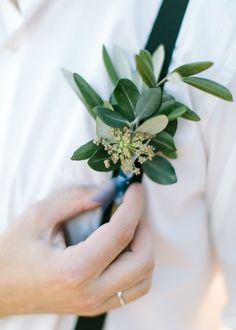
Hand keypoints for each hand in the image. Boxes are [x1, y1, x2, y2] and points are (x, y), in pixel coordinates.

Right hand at [0, 183, 154, 315]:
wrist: (0, 288)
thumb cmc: (13, 252)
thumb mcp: (38, 216)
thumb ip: (76, 200)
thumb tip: (108, 191)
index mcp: (74, 270)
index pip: (120, 234)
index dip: (133, 205)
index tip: (134, 188)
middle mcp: (90, 293)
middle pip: (142, 260)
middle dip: (143, 228)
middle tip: (131, 208)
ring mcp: (95, 304)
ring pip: (143, 278)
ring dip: (143, 247)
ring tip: (127, 227)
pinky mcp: (96, 307)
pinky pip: (133, 289)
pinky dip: (137, 265)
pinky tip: (121, 248)